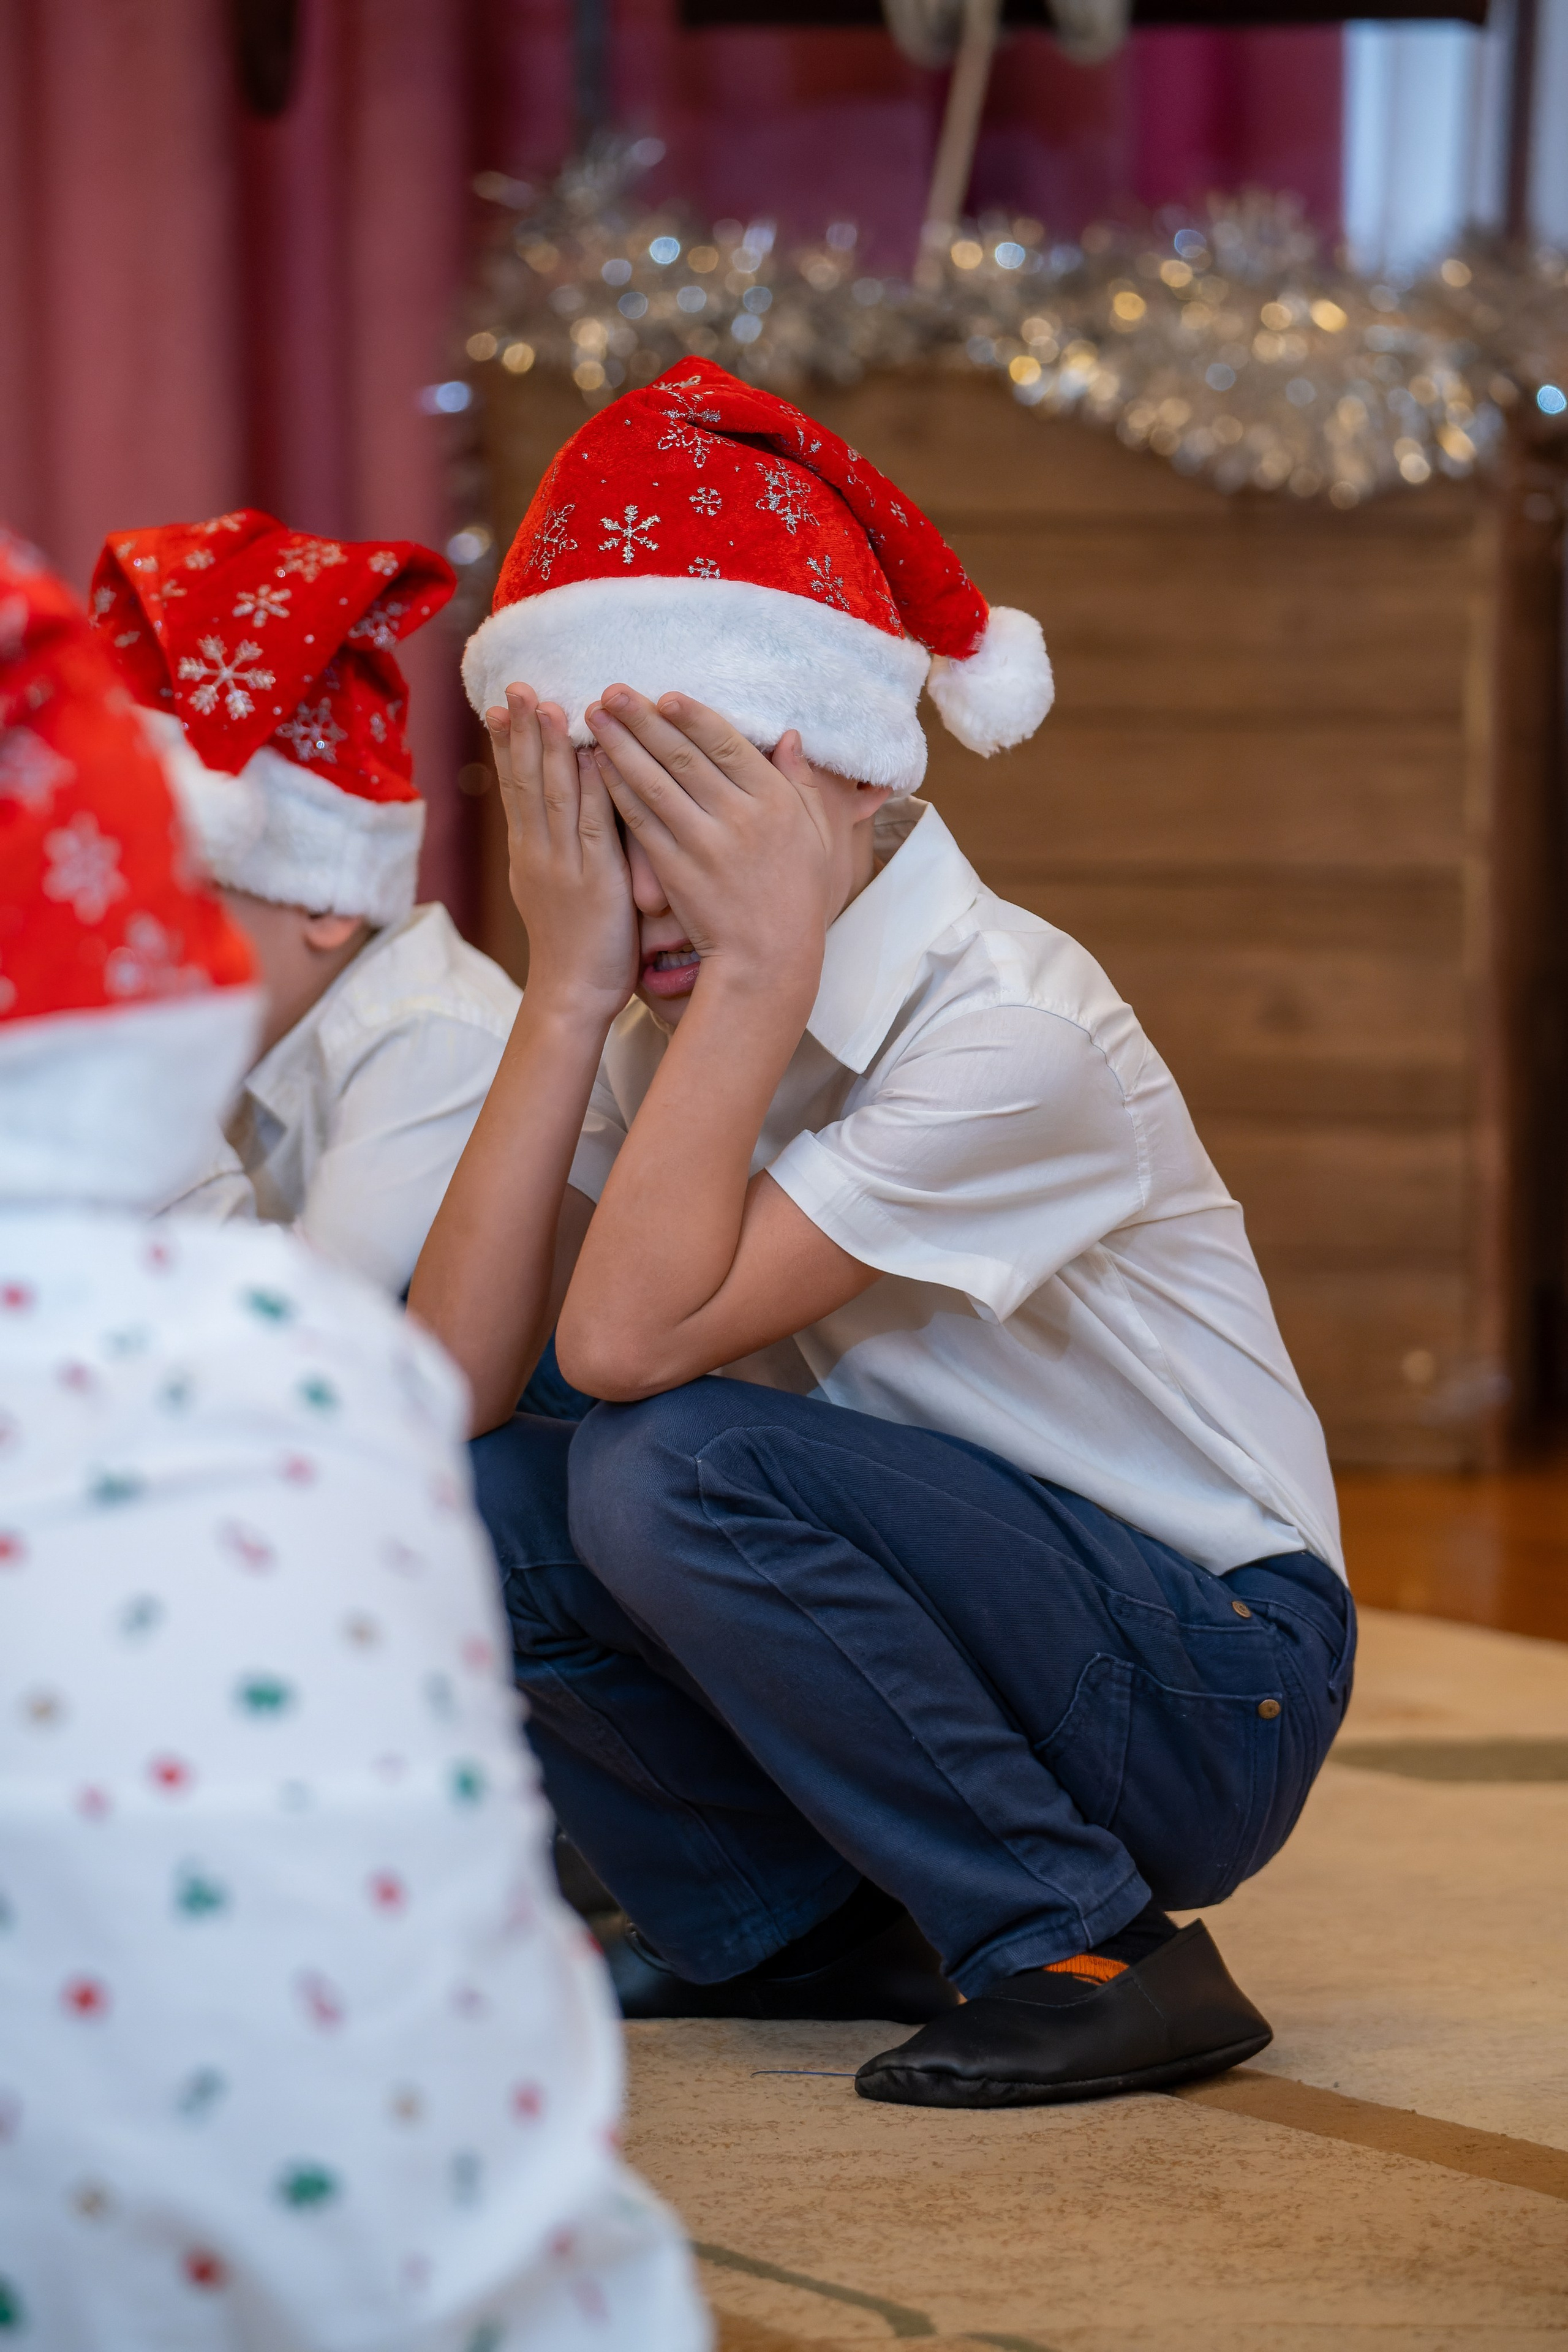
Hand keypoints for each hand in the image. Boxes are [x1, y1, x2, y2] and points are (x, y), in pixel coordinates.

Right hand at [486, 685, 636, 1023]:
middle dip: (521, 731)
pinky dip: (591, 786)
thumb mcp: (552, 890)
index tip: (500, 705)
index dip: (507, 745)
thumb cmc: (575, 947)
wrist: (572, 995)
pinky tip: (592, 753)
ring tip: (545, 703)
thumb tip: (550, 820)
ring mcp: (564, 865)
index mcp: (527, 853)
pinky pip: (593, 823)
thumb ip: (554, 851)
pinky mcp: (596, 879)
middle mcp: (538, 852)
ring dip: (550, 747)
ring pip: (553, 795)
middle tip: (515, 685)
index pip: (514, 788)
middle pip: (526, 781)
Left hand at [586, 688, 831, 1008]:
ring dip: (620, 746)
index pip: (726, 744)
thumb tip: (789, 736)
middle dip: (644, 719)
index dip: (692, 716)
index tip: (664, 694)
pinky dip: (617, 790)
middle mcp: (738, 816)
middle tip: (612, 691)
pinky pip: (640, 821)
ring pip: (654, 783)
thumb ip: (802, 783)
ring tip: (595, 717)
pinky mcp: (674, 870)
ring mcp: (703, 843)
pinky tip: (598, 767)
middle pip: (682, 755)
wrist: (768, 959)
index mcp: (774, 801)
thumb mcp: (818, 837)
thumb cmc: (796, 896)